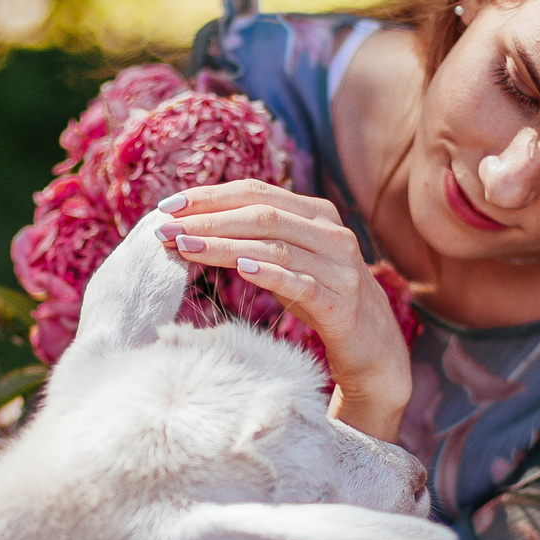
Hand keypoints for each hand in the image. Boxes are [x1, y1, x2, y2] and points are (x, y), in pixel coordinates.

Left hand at [154, 181, 414, 440]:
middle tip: (166, 228)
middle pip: (262, 214)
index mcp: (317, 214)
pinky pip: (301, 282)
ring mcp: (340, 267)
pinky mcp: (341, 303)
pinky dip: (269, 272)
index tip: (168, 205)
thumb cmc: (321, 299)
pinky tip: (240, 268)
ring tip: (185, 247)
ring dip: (224, 244)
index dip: (210, 195)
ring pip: (274, 245)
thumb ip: (256, 239)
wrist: (373, 348)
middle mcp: (332, 233)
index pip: (256, 192)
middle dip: (208, 218)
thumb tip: (193, 226)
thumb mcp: (289, 261)